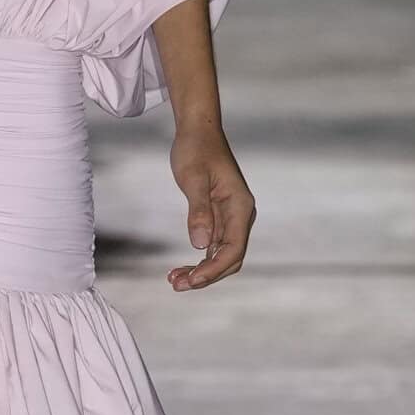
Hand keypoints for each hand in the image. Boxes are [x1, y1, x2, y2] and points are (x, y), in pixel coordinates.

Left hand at [167, 125, 255, 290]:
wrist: (197, 130)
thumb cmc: (196, 149)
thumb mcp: (193, 179)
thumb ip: (198, 211)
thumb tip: (201, 245)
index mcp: (240, 207)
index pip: (233, 250)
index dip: (213, 269)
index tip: (191, 280)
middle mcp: (240, 216)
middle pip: (230, 258)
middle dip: (206, 275)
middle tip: (176, 285)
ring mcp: (230, 217)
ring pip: (220, 255)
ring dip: (200, 270)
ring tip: (174, 280)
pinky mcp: (219, 216)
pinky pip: (213, 245)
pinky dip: (198, 258)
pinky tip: (179, 267)